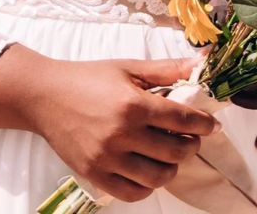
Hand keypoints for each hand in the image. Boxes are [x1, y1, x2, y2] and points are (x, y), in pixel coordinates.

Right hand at [23, 56, 216, 202]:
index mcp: (133, 104)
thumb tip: (201, 62)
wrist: (45, 95)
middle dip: (190, 145)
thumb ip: (167, 69)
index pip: (182, 120)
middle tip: (189, 138)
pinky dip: (147, 186)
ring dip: (172, 168)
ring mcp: (107, 158)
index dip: (203, 124)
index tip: (211, 125)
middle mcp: (122, 134)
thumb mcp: (128, 67)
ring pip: (157, 177)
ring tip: (170, 155)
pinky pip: (132, 193)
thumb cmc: (89, 77)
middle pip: (175, 152)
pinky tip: (148, 170)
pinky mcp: (94, 175)